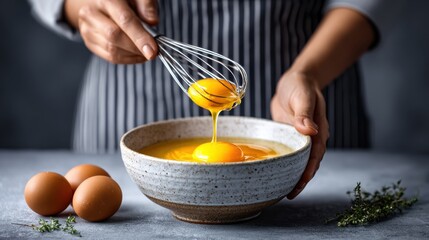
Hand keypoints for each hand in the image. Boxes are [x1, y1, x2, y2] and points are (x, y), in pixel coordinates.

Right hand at [65, 0, 158, 63]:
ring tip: (146, 52)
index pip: (124, 20)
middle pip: (114, 37)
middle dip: (136, 48)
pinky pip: (110, 57)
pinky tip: (137, 55)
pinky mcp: (89, 42)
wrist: (97, 2)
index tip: (152, 51)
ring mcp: (87, 29)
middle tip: (152, 52)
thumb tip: (152, 22)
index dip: (140, 37)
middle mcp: (91, 13)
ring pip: (112, 50)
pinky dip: (127, 59)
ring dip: (133, 55)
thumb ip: (147, 5)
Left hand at [271, 71, 328, 198]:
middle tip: (290, 194)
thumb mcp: (303, 96)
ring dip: (292, 174)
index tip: (301, 182)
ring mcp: (299, 138)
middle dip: (301, 179)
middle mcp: (310, 137)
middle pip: (308, 162)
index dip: (309, 169)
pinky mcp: (289, 136)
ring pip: (298, 160)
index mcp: (317, 130)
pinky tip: (274, 172)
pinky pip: (288, 152)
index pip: (315, 154)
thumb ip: (304, 113)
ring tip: (282, 190)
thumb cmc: (301, 86)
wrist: (295, 80)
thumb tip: (308, 131)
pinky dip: (284, 163)